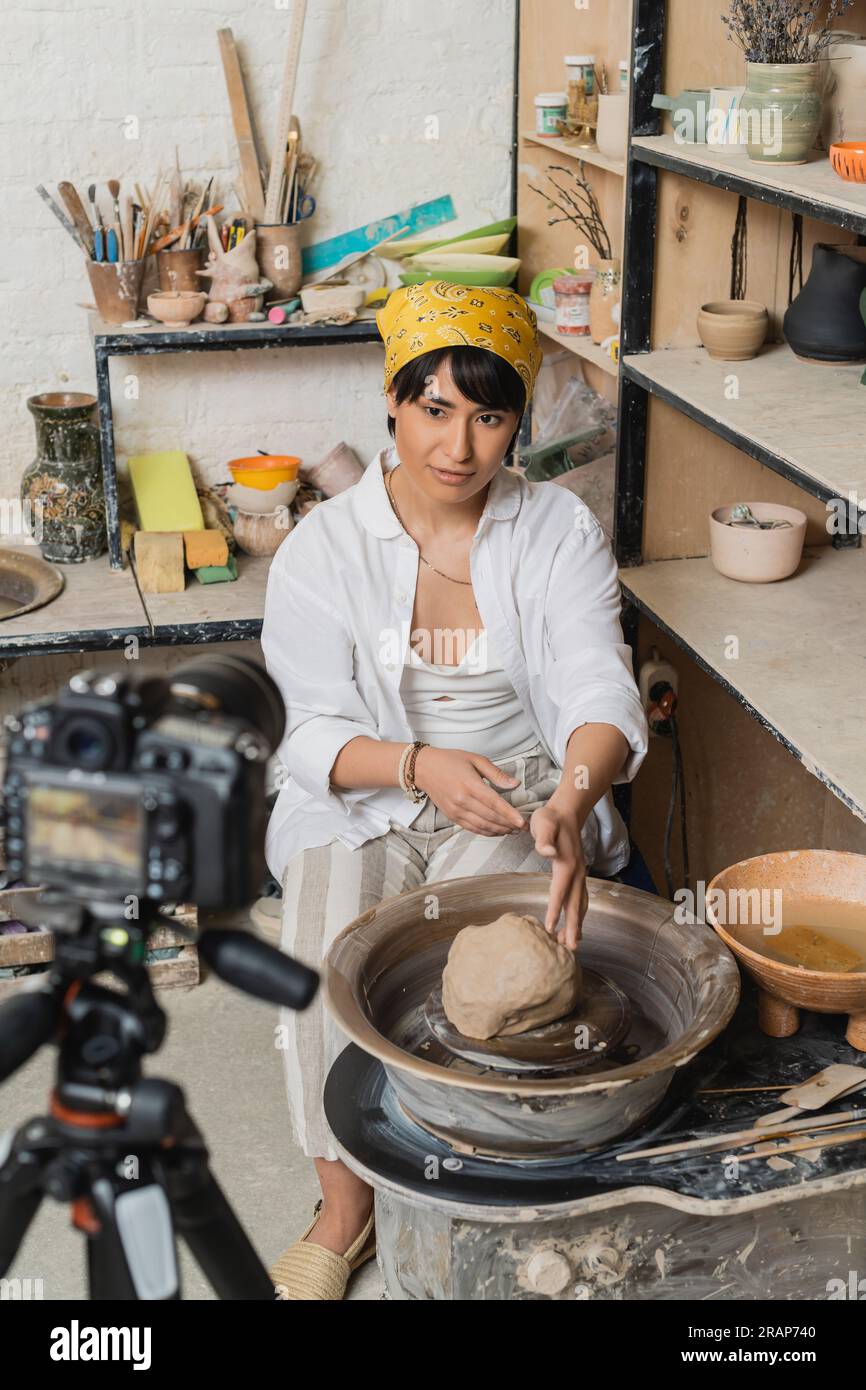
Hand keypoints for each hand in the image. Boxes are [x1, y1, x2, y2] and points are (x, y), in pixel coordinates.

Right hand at [412, 747, 526, 836]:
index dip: (509, 814)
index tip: (522, 822)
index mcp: (470, 784)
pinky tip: (498, 831)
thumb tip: (516, 784)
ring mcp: (456, 810)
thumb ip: (496, 773)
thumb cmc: (451, 760)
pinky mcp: (452, 816)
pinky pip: (472, 828)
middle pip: (490, 817)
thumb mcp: (476, 759)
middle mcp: (462, 800)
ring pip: (482, 826)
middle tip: (524, 827)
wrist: (424, 768)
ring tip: (514, 831)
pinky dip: (487, 832)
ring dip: (500, 831)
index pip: (494, 803)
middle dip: (509, 825)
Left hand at [529, 800, 587, 949]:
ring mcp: (581, 874)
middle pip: (575, 904)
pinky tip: (575, 923)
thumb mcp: (543, 824)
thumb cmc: (551, 818)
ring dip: (578, 924)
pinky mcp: (579, 874)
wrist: (567, 811)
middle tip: (570, 949)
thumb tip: (547, 852)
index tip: (550, 930)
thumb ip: (544, 839)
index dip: (555, 911)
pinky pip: (580, 898)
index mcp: (567, 864)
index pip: (560, 892)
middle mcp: (578, 872)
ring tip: (573, 943)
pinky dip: (578, 913)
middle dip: (573, 927)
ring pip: (580, 904)